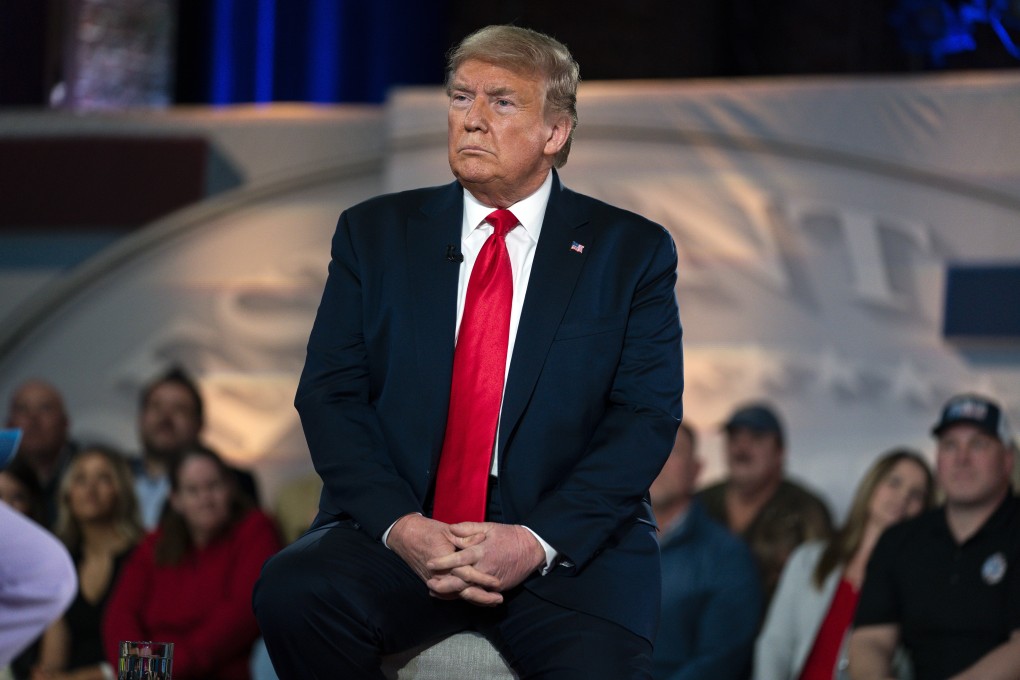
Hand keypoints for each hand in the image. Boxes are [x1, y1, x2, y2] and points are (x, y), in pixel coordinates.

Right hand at [386, 513, 491, 597]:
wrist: (406, 537)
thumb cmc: (428, 531)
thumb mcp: (448, 530)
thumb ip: (465, 537)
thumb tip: (482, 539)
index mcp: (444, 559)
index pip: (466, 573)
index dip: (482, 578)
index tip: (497, 582)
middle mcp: (439, 574)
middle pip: (463, 590)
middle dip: (482, 596)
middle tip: (498, 599)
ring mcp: (435, 581)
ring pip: (457, 595)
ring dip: (475, 599)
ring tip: (492, 602)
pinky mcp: (433, 584)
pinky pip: (449, 595)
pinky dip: (463, 598)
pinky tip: (476, 600)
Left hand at [425, 522, 544, 605]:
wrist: (531, 549)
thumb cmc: (508, 535)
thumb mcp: (489, 527)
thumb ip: (468, 528)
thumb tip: (451, 528)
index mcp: (481, 551)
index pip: (459, 558)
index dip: (443, 561)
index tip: (430, 563)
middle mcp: (485, 567)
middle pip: (461, 579)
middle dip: (443, 583)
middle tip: (429, 583)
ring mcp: (492, 580)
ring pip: (469, 590)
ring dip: (452, 592)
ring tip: (436, 592)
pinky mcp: (497, 588)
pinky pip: (480, 595)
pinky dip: (466, 597)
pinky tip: (455, 596)